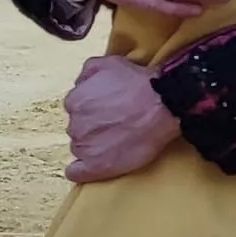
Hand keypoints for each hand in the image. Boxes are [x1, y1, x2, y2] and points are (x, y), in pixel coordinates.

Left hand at [63, 54, 182, 182]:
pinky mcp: (97, 166)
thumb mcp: (107, 63)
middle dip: (92, 127)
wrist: (160, 105)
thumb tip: (79, 84)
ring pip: (81, 148)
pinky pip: (77, 173)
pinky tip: (88, 169)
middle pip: (79, 128)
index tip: (106, 111)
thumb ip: (86, 73)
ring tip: (116, 142)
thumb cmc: (136, 83)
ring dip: (93, 146)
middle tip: (115, 125)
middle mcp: (75, 124)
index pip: (76, 109)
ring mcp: (85, 147)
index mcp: (74, 101)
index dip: (92, 110)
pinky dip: (80, 172)